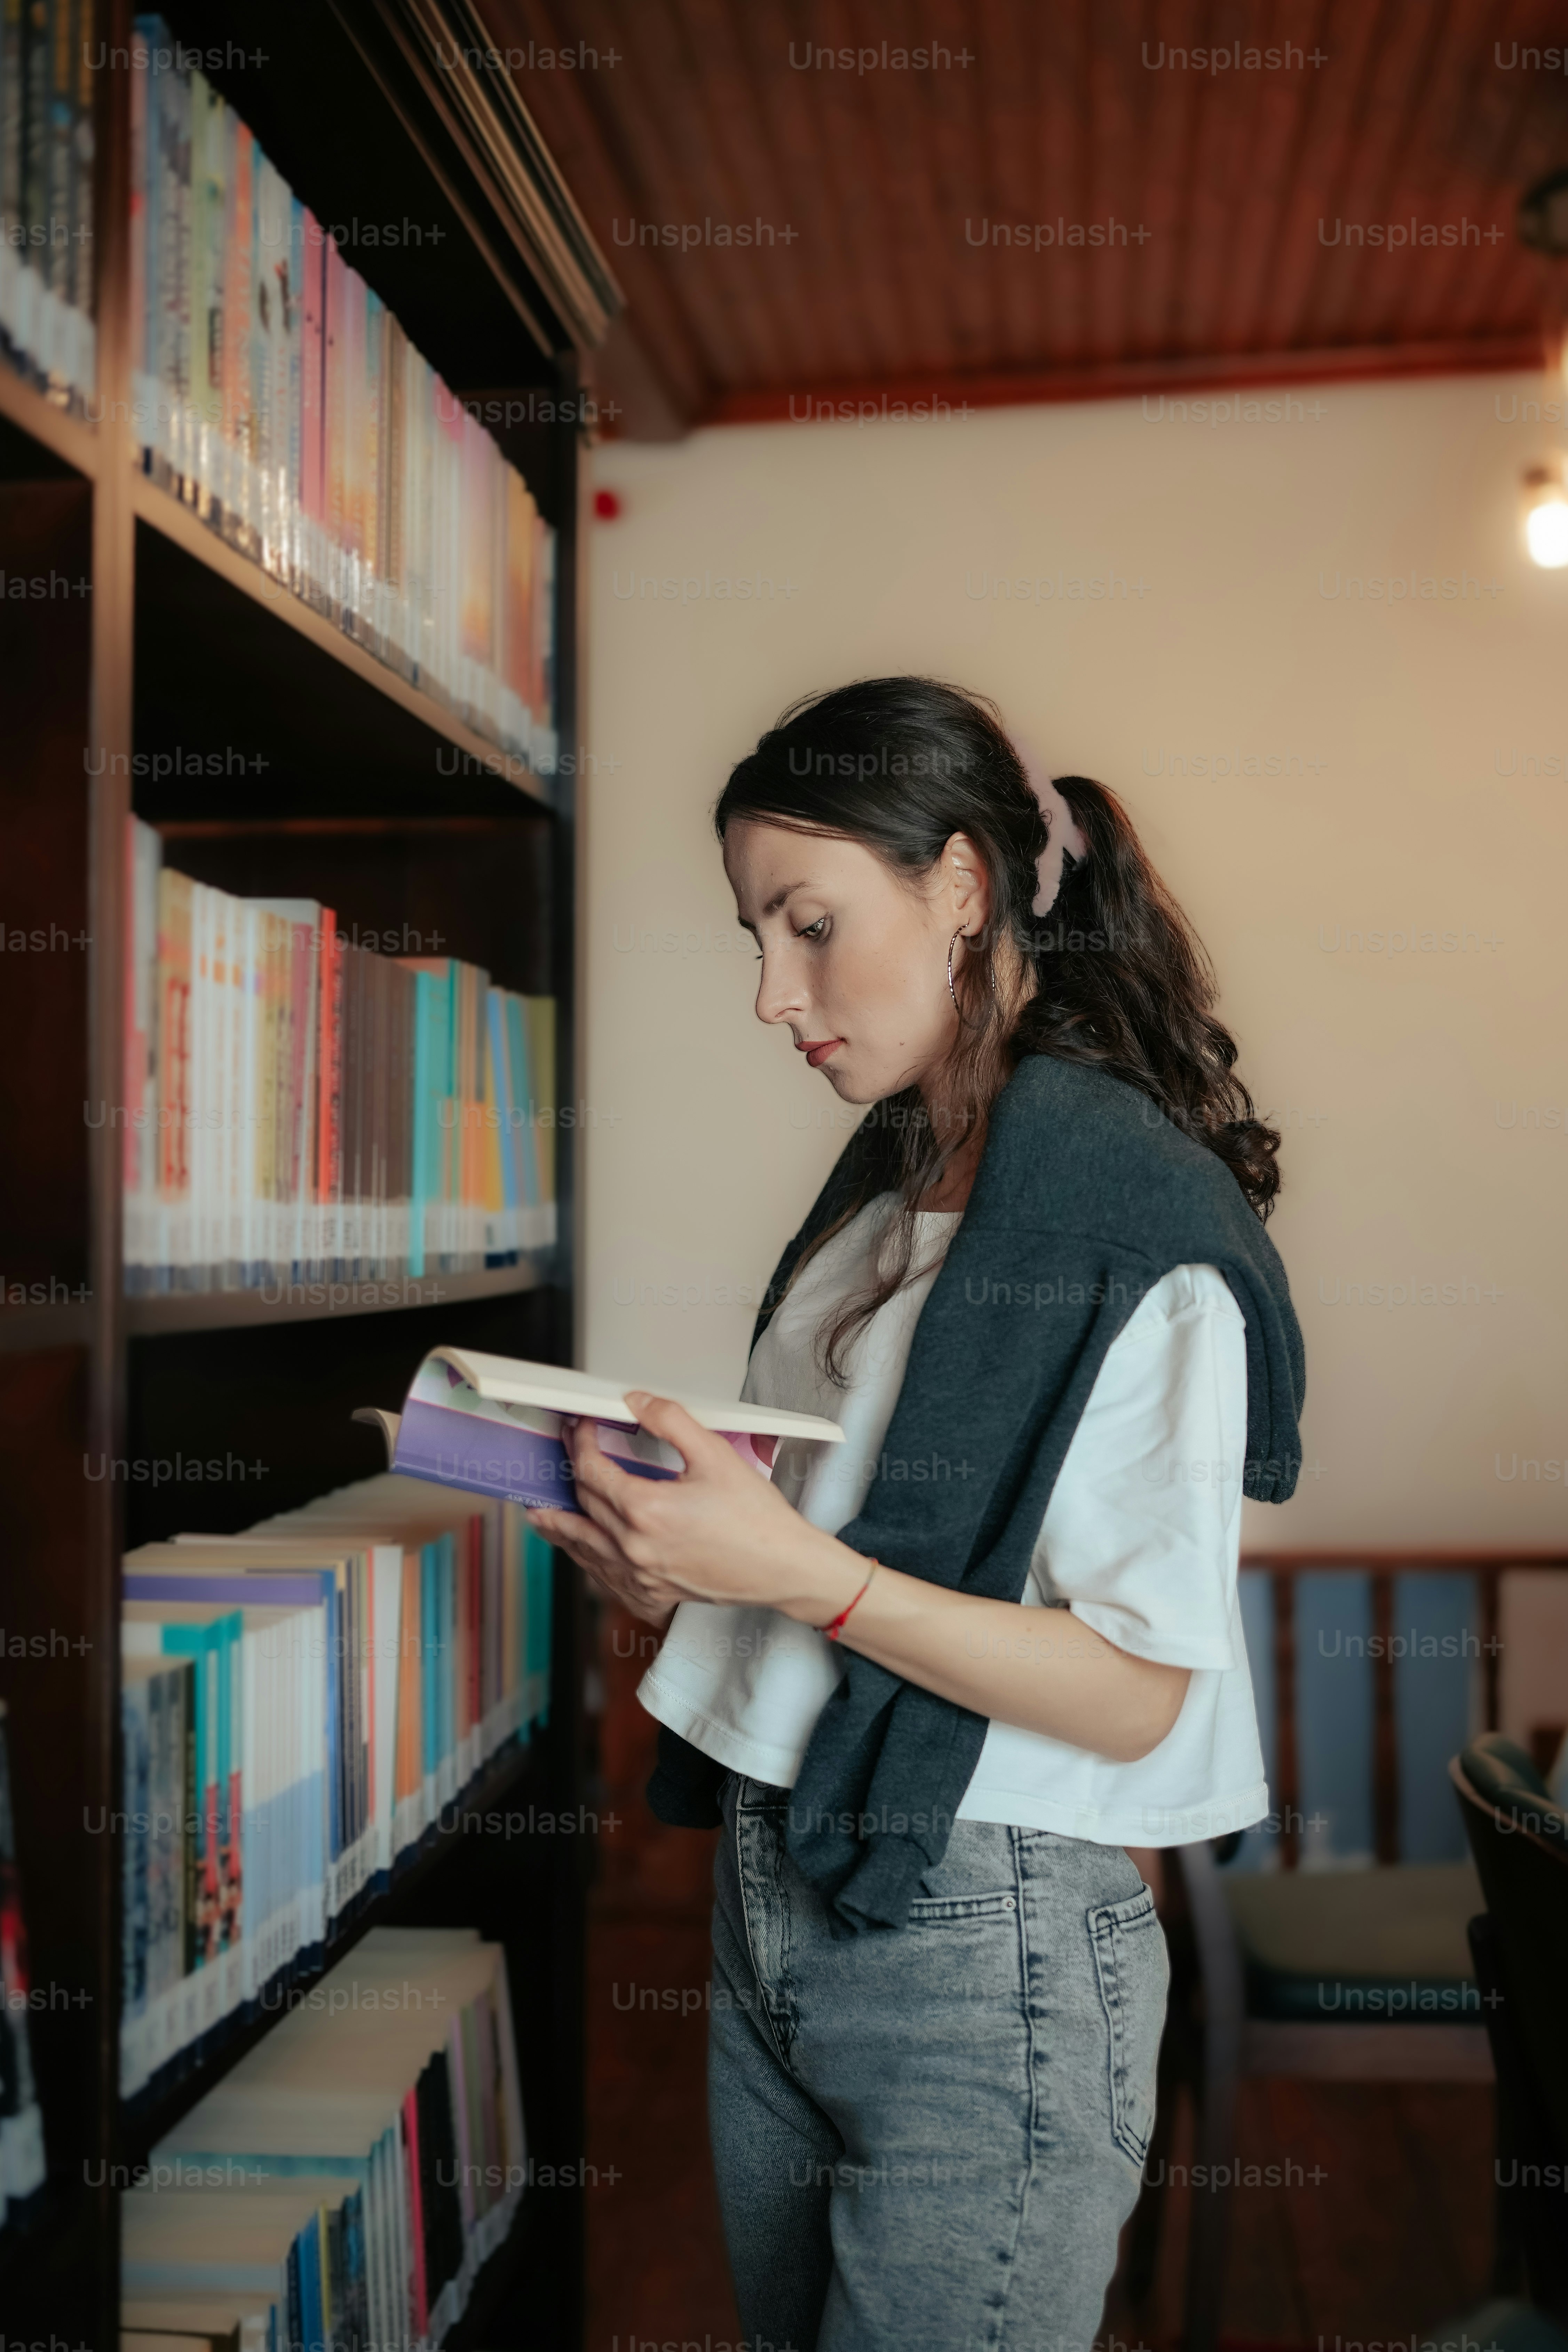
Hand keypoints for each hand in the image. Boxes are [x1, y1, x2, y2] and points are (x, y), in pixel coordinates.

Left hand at [526, 1393, 855, 1624]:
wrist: (784, 1568)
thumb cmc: (757, 1518)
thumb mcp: (716, 1454)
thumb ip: (671, 1420)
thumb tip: (637, 1401)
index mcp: (645, 1510)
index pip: (592, 1471)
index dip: (580, 1443)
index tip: (581, 1427)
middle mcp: (634, 1548)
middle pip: (584, 1506)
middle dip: (571, 1475)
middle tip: (566, 1454)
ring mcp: (640, 1576)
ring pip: (583, 1549)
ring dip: (560, 1528)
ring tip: (541, 1515)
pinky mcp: (652, 1595)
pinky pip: (605, 1580)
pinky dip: (588, 1563)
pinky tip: (585, 1554)